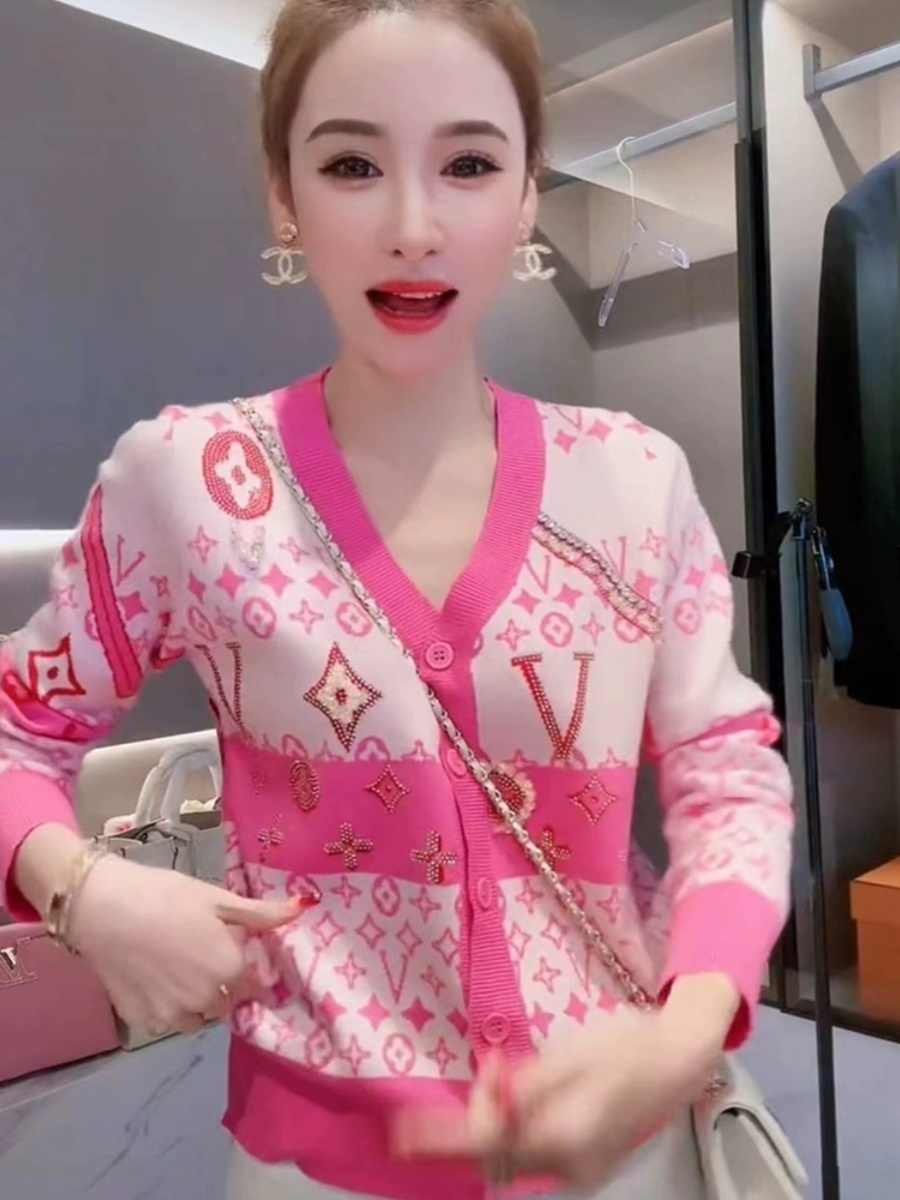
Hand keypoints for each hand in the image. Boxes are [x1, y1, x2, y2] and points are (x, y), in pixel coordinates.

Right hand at [67, 854, 318, 1035]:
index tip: (236, 954)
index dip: (247, 970)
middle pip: (226, 1003)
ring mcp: (172, 1016)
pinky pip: (168, 1021)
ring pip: (198, 1017)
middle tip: (202, 956)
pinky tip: (156, 977)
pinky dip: (168, 1006)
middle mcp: (206, 1001)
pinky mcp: (143, 1021)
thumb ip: (262, 913)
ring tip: (180, 966)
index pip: (254, 986)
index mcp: (230, 970)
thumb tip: (306, 908)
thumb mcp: (218, 898)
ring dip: (198, 1000)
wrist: (102, 908)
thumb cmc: (166, 896)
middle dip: (222, 985)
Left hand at [395, 981, 735, 1194]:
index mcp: (565, 1138)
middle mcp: (571, 1167)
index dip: (442, 1141)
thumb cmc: (626, 1045)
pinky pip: (533, 1152)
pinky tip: (524, 1092)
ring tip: (507, 1073)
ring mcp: (580, 1170)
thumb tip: (487, 1101)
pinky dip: (515, 1125)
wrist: (679, 1058)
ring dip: (494, 1120)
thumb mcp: (568, 1054)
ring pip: (513, 1155)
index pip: (487, 1146)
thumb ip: (523, 1085)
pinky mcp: (585, 1162)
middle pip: (497, 1155)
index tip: (403, 1133)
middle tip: (493, 1067)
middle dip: (477, 1116)